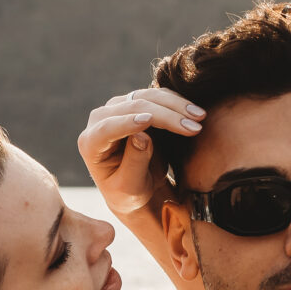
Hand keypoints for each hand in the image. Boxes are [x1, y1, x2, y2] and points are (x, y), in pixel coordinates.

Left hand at [78, 87, 204, 218]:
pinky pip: (158, 97)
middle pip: (132, 108)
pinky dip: (177, 103)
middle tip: (193, 127)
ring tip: (199, 118)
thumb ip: (133, 163)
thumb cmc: (129, 193)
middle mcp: (101, 119)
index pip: (106, 128)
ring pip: (148, 97)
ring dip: (176, 106)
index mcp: (91, 143)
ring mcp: (120, 108)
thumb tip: (142, 136)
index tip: (148, 121)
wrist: (138, 187)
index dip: (126, 123)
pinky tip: (196, 112)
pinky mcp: (138, 103)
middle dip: (164, 116)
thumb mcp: (129, 188)